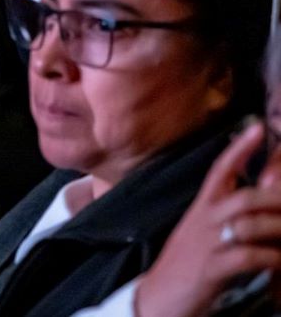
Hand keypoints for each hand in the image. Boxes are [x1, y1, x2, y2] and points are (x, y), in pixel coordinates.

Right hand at [136, 122, 280, 316]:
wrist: (157, 299)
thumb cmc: (186, 265)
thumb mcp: (202, 234)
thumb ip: (226, 216)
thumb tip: (256, 200)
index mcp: (201, 209)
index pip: (219, 170)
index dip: (239, 149)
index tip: (258, 128)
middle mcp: (203, 220)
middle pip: (246, 197)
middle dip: (278, 200)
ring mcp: (207, 244)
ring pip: (251, 223)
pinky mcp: (212, 269)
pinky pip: (250, 256)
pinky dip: (273, 259)